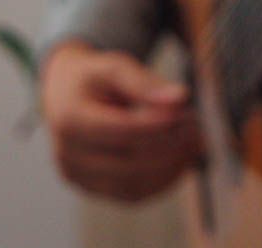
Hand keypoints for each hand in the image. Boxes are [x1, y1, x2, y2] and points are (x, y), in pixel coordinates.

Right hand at [41, 41, 203, 202]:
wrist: (65, 94)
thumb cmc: (94, 77)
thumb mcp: (114, 66)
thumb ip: (145, 82)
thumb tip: (180, 98)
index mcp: (69, 119)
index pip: (120, 130)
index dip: (157, 125)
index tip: (186, 111)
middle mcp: (68, 154)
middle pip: (127, 162)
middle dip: (169, 146)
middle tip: (195, 125)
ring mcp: (78, 176)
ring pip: (132, 185)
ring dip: (170, 167)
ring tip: (194, 142)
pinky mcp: (91, 189)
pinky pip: (132, 195)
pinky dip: (162, 181)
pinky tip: (182, 159)